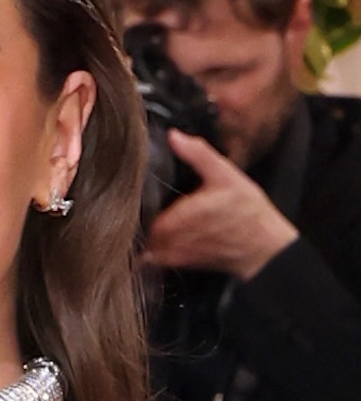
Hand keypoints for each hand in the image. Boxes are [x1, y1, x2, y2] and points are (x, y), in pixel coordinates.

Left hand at [144, 130, 299, 280]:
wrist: (265, 247)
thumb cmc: (249, 212)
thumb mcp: (227, 175)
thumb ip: (199, 154)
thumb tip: (175, 136)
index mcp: (188, 212)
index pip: (148, 212)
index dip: (140, 204)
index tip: (138, 195)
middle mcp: (181, 235)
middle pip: (145, 230)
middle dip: (141, 219)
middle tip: (137, 207)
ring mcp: (181, 253)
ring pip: (149, 246)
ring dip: (146, 236)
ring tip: (145, 223)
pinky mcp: (185, 264)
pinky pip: (159, 260)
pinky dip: (153, 253)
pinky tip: (154, 241)